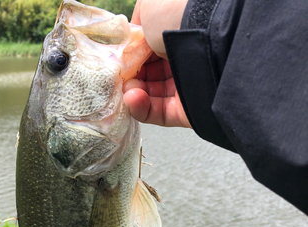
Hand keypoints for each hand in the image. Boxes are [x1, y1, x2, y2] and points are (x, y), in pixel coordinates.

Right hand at [123, 0, 190, 127]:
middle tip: (121, 77)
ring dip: (133, 94)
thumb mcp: (150, 7)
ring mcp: (187, 86)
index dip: (132, 58)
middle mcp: (185, 59)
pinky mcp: (187, 111)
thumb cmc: (180, 13)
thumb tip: (130, 44)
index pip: (149, 52)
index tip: (120, 62)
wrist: (208, 36)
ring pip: (151, 96)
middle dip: (130, 78)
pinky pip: (159, 114)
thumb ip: (136, 27)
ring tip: (127, 89)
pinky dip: (141, 109)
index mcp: (177, 34)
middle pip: (149, 75)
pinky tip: (132, 98)